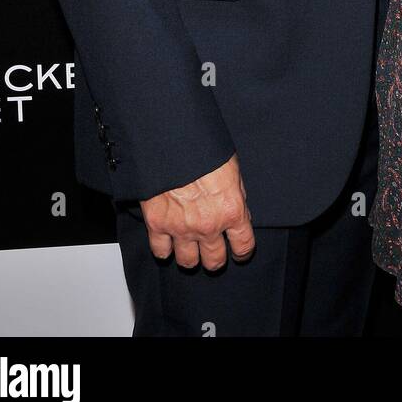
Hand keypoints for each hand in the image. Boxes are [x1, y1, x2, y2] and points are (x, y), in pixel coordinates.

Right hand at [140, 153, 254, 269]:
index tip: (239, 252)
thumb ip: (235, 196)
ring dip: (191, 257)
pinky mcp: (157, 224)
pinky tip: (168, 242)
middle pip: (214, 261)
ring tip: (190, 248)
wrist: (173, 139)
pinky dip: (164, 249)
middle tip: (213, 251)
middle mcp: (208, 225)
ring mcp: (181, 228)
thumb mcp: (232, 169)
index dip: (242, 252)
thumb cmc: (204, 148)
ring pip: (188, 262)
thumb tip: (237, 212)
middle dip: (215, 258)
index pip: (243, 246)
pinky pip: (161, 251)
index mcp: (231, 210)